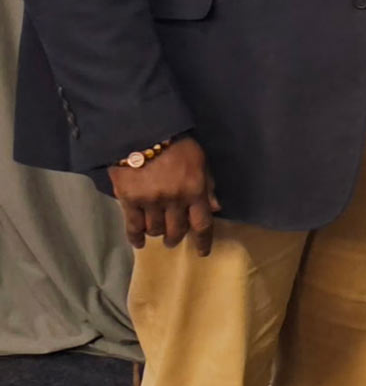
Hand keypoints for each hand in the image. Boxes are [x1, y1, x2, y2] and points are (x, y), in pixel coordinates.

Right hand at [105, 137, 218, 255]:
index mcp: (194, 190)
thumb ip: (208, 185)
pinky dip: (136, 237)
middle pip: (177, 230)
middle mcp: (174, 200)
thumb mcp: (200, 160)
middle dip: (177, 237)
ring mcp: (151, 202)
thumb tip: (215, 208)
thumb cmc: (177, 145)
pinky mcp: (129, 201)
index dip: (203, 241)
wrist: (142, 133)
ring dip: (158, 233)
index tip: (203, 252)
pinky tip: (139, 243)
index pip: (202, 224)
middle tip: (174, 238)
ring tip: (158, 233)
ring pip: (155, 230)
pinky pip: (133, 226)